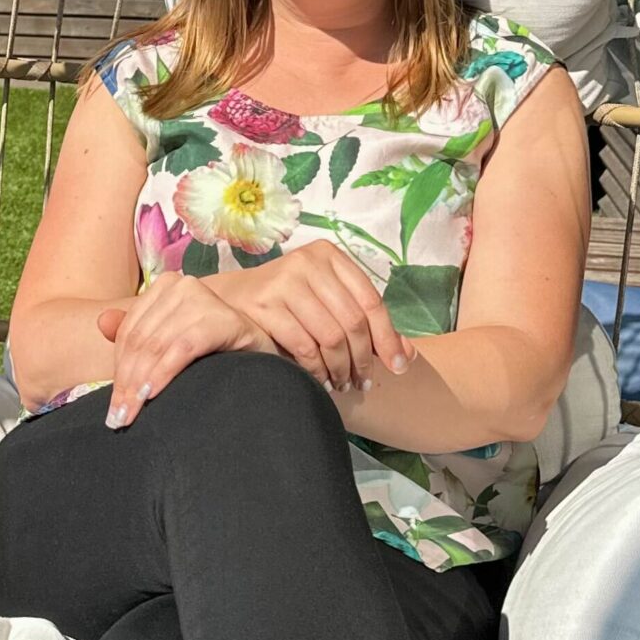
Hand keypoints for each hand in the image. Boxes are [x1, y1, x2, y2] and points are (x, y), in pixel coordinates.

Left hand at [92, 272, 257, 428]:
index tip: (114, 406)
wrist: (266, 366)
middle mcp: (184, 285)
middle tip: (119, 417)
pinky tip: (153, 395)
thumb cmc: (216, 356)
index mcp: (166, 286)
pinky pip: (182, 348)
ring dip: (141, 384)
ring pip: (157, 345)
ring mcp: (204, 297)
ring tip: (132, 414)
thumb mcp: (171, 344)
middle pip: (142, 339)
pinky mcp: (223, 318)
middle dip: (127, 382)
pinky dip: (164, 373)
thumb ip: (137, 334)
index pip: (131, 331)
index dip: (119, 369)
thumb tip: (101, 322)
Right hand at [204, 241, 412, 407]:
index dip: (388, 338)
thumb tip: (409, 355)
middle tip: (362, 383)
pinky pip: (304, 347)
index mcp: (329, 255)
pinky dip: (316, 370)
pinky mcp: (264, 306)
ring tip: (342, 384)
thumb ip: (366, 323)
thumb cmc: (288, 303)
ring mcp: (284, 282)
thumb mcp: (328, 301)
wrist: (231, 300)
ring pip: (331, 337)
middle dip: (362, 360)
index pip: (371, 300)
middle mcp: (307, 262)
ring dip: (341, 369)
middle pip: (353, 322)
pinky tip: (319, 380)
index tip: (396, 368)